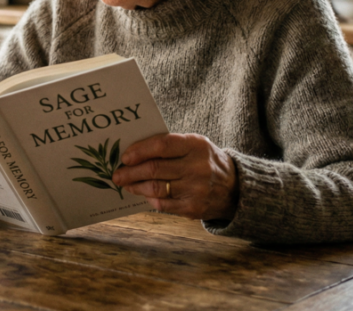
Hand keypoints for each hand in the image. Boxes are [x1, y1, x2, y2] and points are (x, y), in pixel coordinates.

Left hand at [112, 133, 239, 220]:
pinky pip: (163, 204)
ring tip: (126, 184)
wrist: (235, 189)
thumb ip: (169, 146)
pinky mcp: (193, 208)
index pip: (161, 145)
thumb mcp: (195, 146)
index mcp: (196, 145)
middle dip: (130, 172)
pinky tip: (144, 195)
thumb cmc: (206, 162)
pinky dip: (150, 199)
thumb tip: (134, 153)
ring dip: (136, 187)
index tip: (124, 157)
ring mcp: (196, 189)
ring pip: (155, 188)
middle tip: (117, 174)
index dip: (139, 151)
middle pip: (154, 169)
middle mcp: (197, 167)